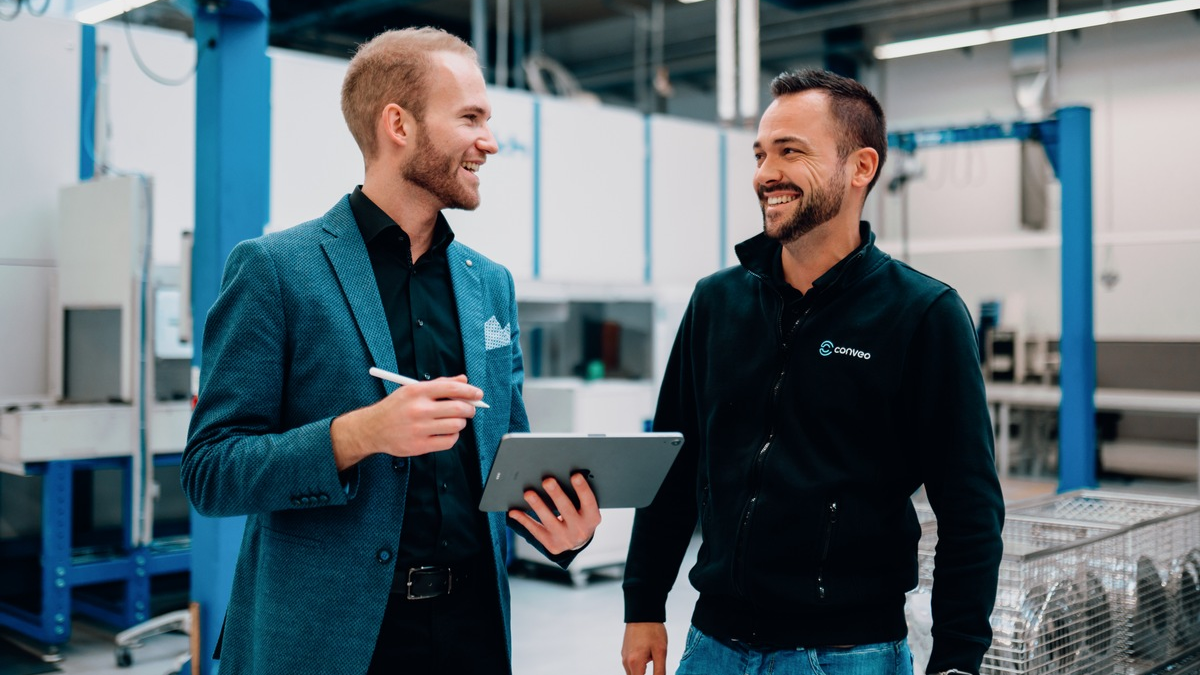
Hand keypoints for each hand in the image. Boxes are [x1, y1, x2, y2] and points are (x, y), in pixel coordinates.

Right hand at [331, 375, 481, 469]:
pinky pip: (449, 441)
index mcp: (417, 391)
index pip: (452, 388)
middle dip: (469, 409)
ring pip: (456, 425)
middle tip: (469, 409)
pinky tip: (446, 432)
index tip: (478, 394)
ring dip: (460, 423)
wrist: (373, 429)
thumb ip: (440, 384)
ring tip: (454, 420)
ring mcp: (419, 429)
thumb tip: (464, 381)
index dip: (470, 391)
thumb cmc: (396, 407)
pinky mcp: (419, 446)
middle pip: (458, 408)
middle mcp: (418, 409)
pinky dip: (453, 436)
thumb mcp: (412, 389)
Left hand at [507, 473, 600, 554]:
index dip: (582, 489)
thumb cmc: (581, 516)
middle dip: (556, 494)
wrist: (578, 542)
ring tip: (528, 493)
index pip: (588, 501)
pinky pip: (535, 530)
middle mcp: (579, 529)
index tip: (575, 475)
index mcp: (592, 518)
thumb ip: (579, 495)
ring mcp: (565, 538)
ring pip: (548, 520)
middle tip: (547, 481)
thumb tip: (562, 473)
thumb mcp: (586, 509)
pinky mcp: (551, 544)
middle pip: (566, 509)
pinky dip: (523, 520)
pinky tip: (514, 511)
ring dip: (537, 505)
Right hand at [621, 622, 666, 674]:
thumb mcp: (660, 652)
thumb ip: (660, 671)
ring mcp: (624, 656)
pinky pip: (631, 664)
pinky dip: (639, 664)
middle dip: (644, 674)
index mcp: (635, 663)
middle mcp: (626, 661)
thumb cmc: (652, 629)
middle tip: (653, 661)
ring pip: (632, 672)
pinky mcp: (625, 651)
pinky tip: (646, 653)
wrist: (642, 612)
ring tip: (651, 656)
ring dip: (641, 671)